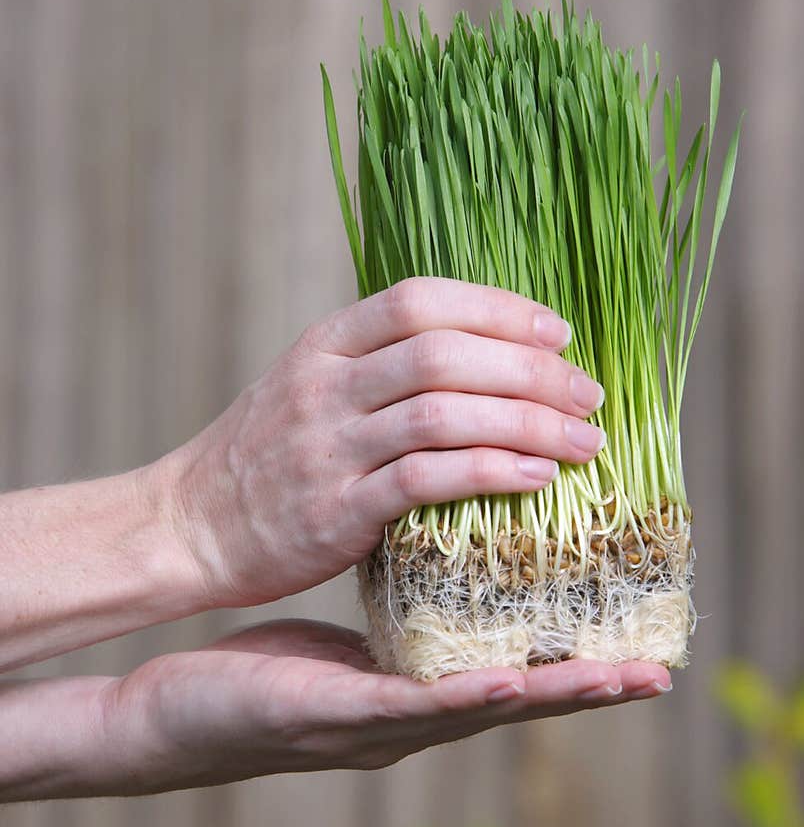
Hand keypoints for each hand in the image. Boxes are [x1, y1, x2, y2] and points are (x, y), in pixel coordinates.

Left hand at [0, 621, 671, 799]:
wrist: (174, 718)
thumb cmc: (265, 669)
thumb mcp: (349, 634)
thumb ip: (402, 611)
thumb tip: (445, 552)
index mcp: (421, 693)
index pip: (518, 676)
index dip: (584, 663)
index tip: (647, 650)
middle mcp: (414, 719)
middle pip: (520, 700)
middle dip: (593, 686)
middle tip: (662, 676)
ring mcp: (380, 727)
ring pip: (482, 708)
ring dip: (553, 697)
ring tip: (618, 682)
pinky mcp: (335, 715)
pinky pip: (407, 704)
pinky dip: (463, 695)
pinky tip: (507, 680)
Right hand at [163, 278, 603, 608]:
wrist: (192, 527)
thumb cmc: (269, 456)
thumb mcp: (310, 384)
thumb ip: (383, 363)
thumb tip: (493, 352)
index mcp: (325, 342)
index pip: (421, 300)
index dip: (500, 309)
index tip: (559, 332)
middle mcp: (326, 385)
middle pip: (445, 353)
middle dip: (532, 370)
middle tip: (588, 395)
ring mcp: (327, 447)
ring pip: (445, 414)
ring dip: (528, 424)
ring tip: (583, 443)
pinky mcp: (335, 511)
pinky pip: (425, 480)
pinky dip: (490, 474)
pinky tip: (535, 480)